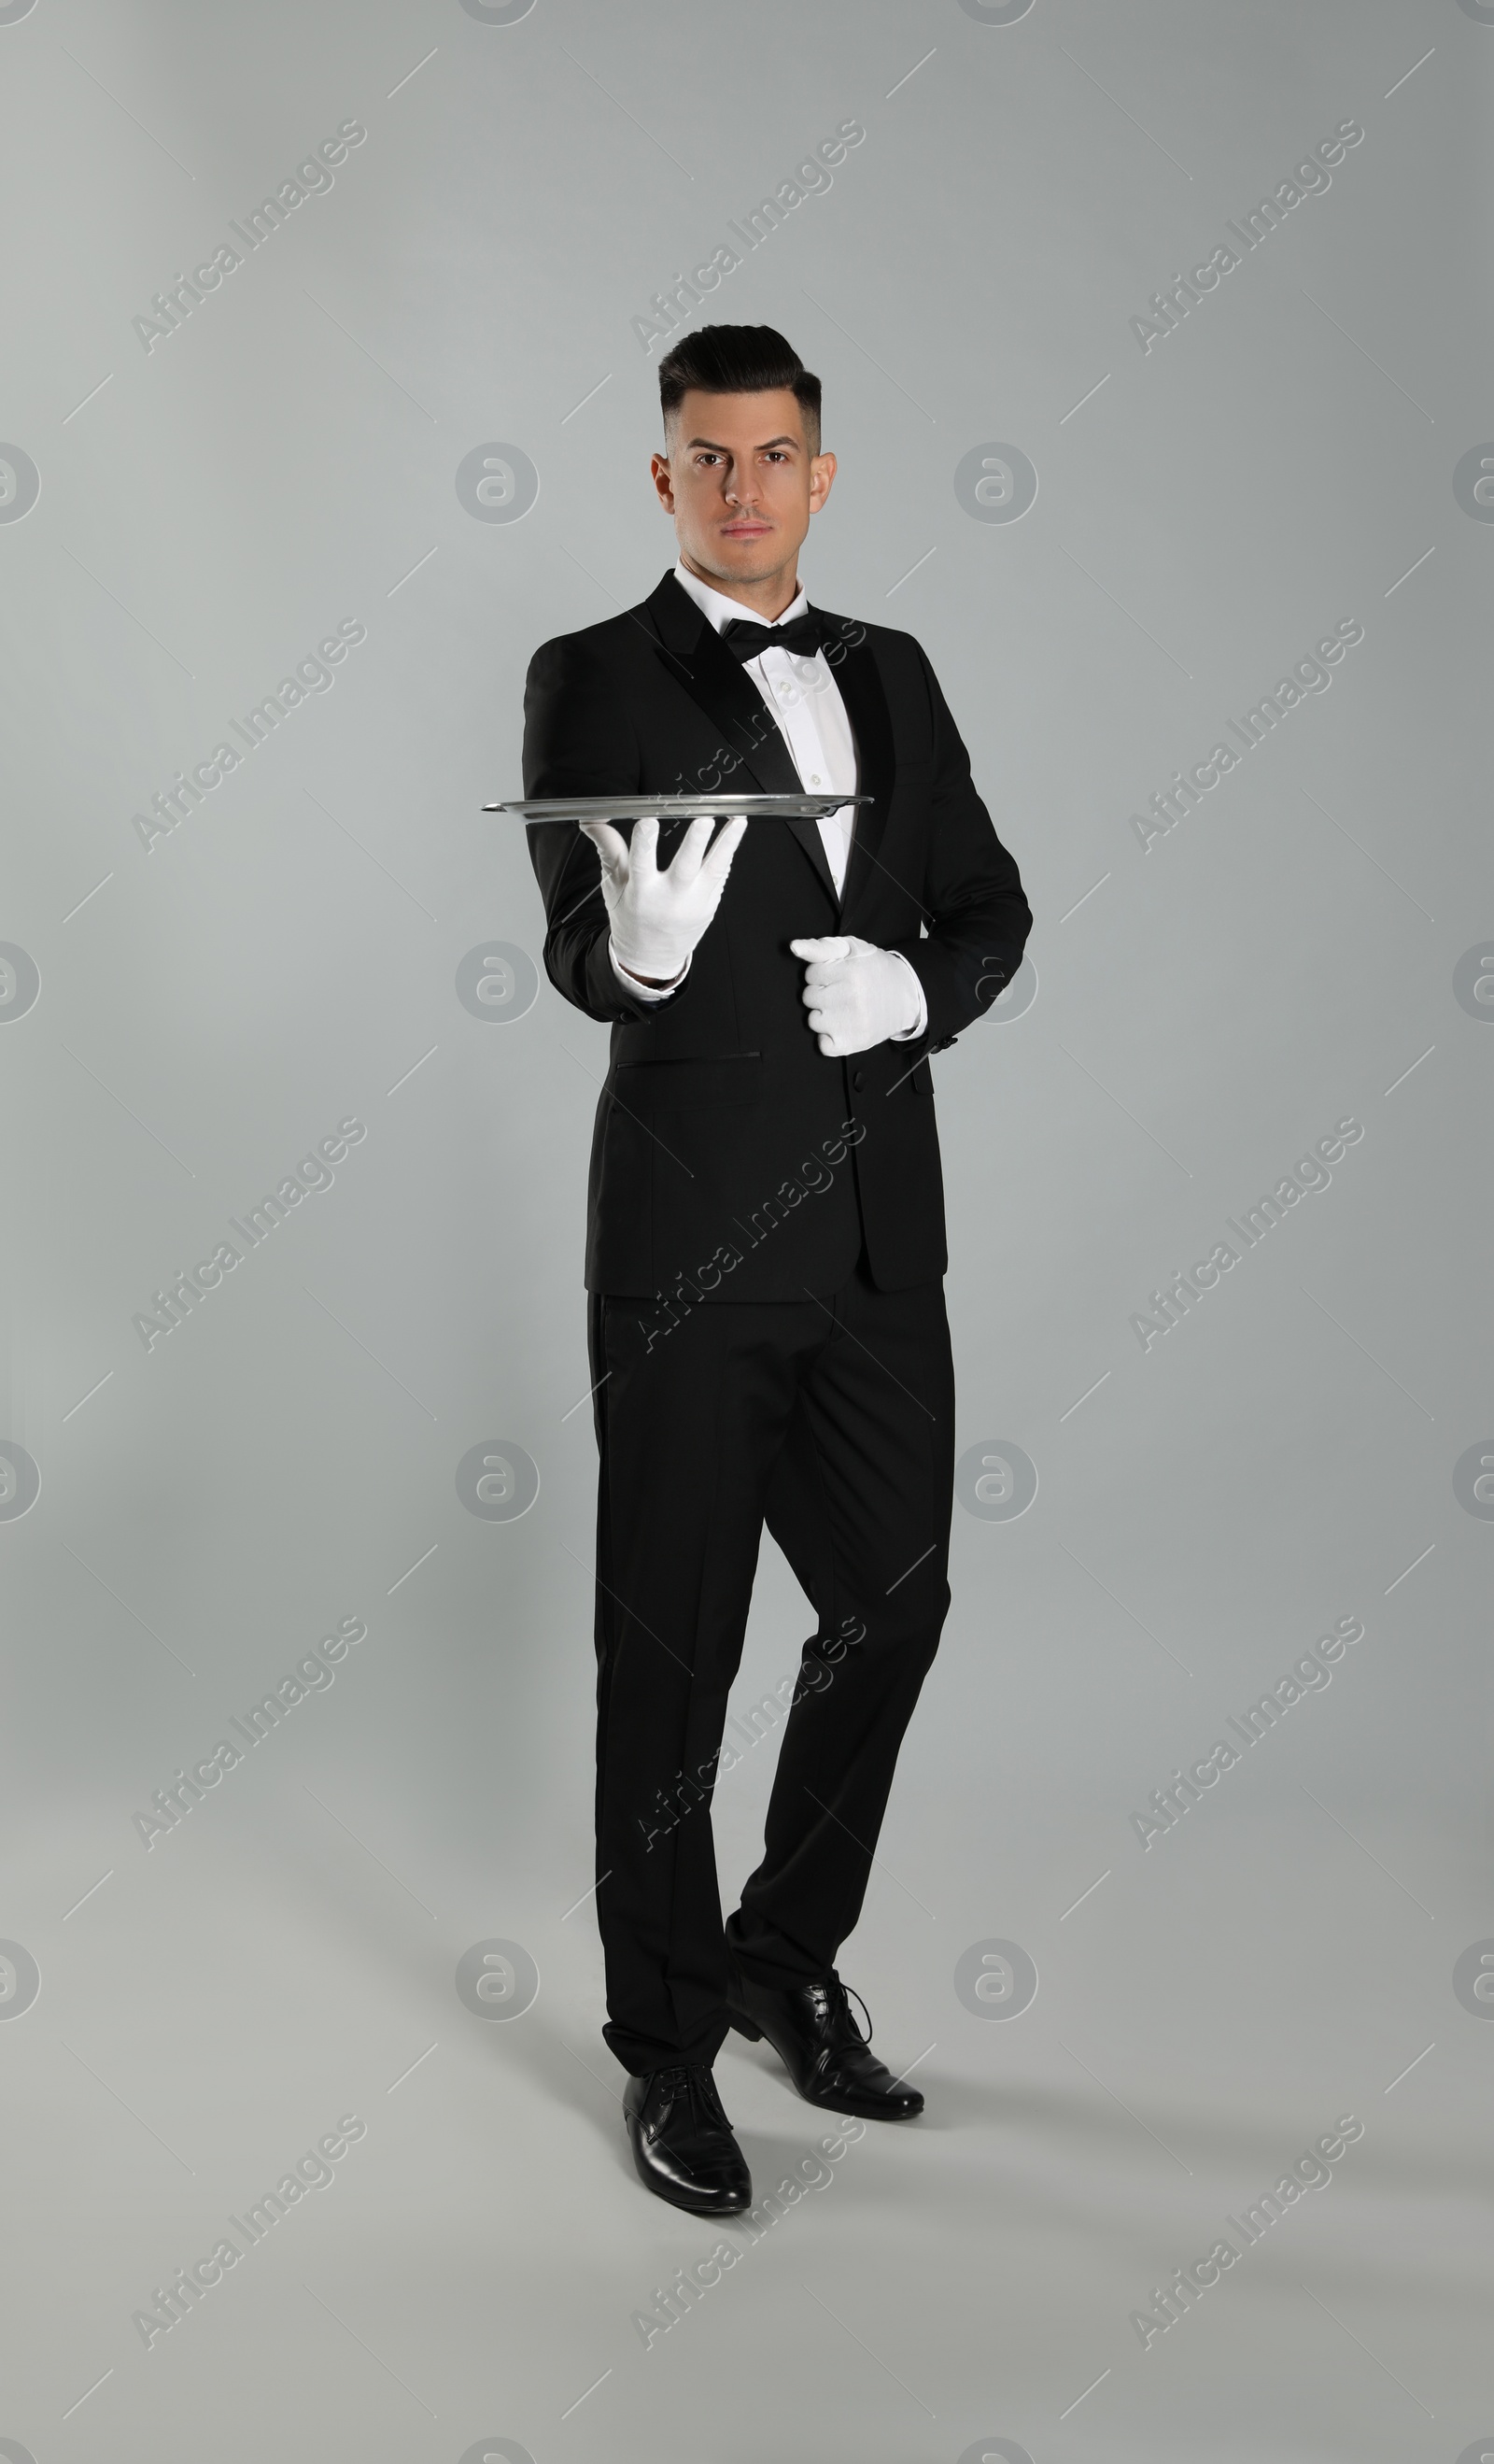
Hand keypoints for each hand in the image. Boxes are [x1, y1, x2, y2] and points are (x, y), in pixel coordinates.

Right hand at [581, 813, 748, 985]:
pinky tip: (732, 837)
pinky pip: (720, 878)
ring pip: (714, 870)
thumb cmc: (631, 919)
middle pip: (685, 867)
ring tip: (738, 822)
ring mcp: (694, 904)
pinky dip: (726, 856)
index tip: (647, 821)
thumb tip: (592, 822)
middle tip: (705, 820)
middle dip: (696, 842)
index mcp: (641, 893)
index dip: (644, 841)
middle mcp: (669, 899)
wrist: (651, 958)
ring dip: (728, 844)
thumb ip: (609, 850)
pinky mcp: (709, 906)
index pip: (641, 863)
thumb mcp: (613, 886)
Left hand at [791, 935, 922, 1056]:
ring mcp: (852, 1023)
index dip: (823, 974)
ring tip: (844, 1008)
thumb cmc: (875, 970)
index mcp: (850, 972)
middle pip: (808, 997)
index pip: (810, 974)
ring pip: (812, 1021)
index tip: (839, 975)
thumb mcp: (852, 949)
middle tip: (843, 991)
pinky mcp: (853, 1043)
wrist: (907, 995)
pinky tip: (843, 1026)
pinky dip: (830, 1039)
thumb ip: (821, 946)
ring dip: (825, 1015)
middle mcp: (851, 997)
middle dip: (822, 993)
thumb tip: (794, 947)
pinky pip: (823, 1045)